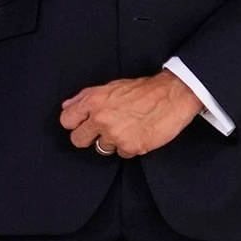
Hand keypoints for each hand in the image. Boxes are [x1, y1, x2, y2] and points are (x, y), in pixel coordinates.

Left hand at [59, 72, 204, 159]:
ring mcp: (114, 134)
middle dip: (89, 137)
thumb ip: (86, 96)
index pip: (66, 120)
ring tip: (129, 128)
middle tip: (103, 131)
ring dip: (113, 141)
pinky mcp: (129, 147)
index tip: (84, 124)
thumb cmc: (143, 90)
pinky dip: (130, 147)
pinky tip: (139, 133)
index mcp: (93, 101)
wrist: (173, 95)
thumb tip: (67, 106)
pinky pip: (122, 154)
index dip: (75, 123)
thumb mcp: (111, 86)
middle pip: (78, 140)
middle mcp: (100, 118)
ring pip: (101, 148)